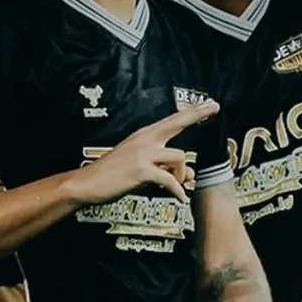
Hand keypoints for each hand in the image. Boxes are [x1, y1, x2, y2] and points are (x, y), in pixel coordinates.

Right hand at [71, 100, 218, 204]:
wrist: (87, 183)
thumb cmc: (113, 176)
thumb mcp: (143, 170)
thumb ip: (167, 169)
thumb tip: (191, 174)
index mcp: (144, 136)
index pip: (172, 120)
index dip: (191, 112)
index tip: (208, 104)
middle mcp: (144, 140)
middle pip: (176, 122)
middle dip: (196, 113)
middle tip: (214, 106)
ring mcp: (142, 154)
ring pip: (179, 158)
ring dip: (182, 175)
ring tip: (177, 186)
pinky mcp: (141, 170)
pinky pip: (169, 180)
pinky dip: (177, 191)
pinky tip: (180, 198)